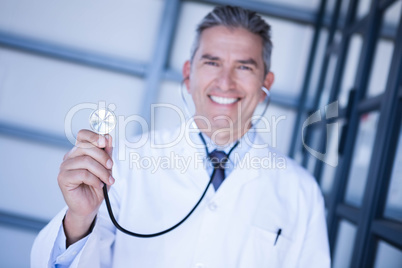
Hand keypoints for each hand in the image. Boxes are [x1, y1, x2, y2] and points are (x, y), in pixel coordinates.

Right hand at [58, 129, 113, 244]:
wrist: (90, 206)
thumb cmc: (97, 185)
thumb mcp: (106, 167)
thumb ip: (107, 152)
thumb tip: (108, 136)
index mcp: (80, 151)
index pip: (83, 135)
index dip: (94, 136)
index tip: (105, 142)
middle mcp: (70, 156)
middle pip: (86, 147)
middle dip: (103, 157)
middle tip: (111, 167)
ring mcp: (65, 167)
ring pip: (85, 161)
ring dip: (101, 171)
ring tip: (108, 180)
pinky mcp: (63, 178)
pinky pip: (82, 174)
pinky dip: (95, 179)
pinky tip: (99, 185)